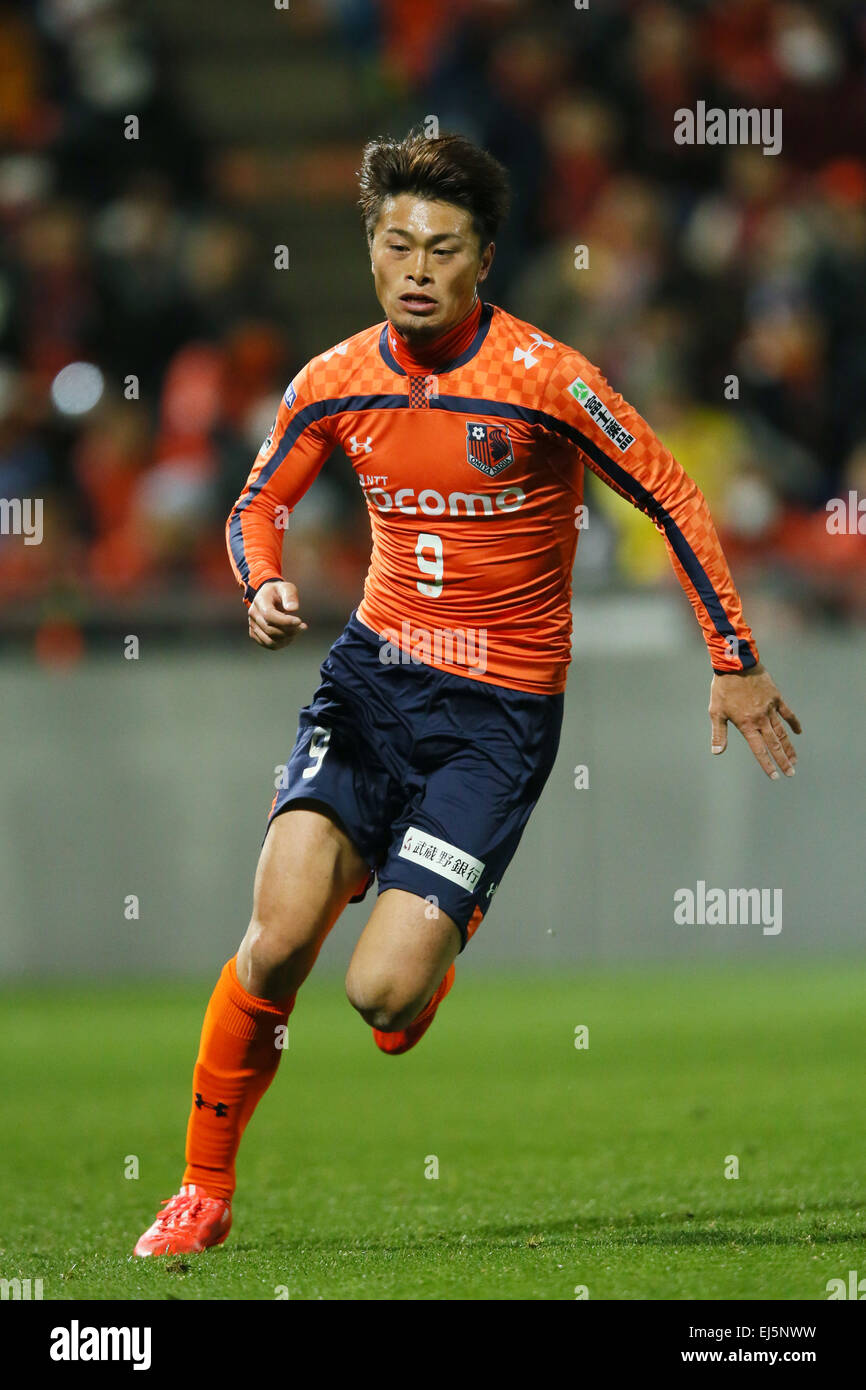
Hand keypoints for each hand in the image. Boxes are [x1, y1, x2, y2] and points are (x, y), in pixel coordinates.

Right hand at [247, 580, 307, 649]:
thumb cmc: (279, 592)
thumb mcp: (287, 587)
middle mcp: (253, 614)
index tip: (300, 621)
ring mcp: (253, 625)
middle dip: (289, 631)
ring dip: (287, 639)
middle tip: (303, 626)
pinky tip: (290, 636)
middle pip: (270, 630)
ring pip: (269, 641)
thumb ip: (290, 596)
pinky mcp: (255, 633)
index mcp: (260, 601)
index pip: (269, 615)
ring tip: (297, 631)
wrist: (268, 596)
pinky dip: (282, 643)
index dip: (285, 621)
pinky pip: (269, 645)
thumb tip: (293, 608)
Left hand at [709, 662, 801, 779]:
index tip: (775, 776)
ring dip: (789, 747)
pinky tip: (798, 732)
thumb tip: (717, 752)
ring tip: (795, 760)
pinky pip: (788, 713)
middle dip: (783, 760)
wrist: (736, 665)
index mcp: (746, 725)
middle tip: (791, 773)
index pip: (759, 750)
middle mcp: (761, 719)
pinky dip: (793, 723)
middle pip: (774, 744)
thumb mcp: (716, 712)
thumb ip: (719, 734)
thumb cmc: (723, 689)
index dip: (767, 764)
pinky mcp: (776, 698)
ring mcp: (770, 709)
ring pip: (782, 732)